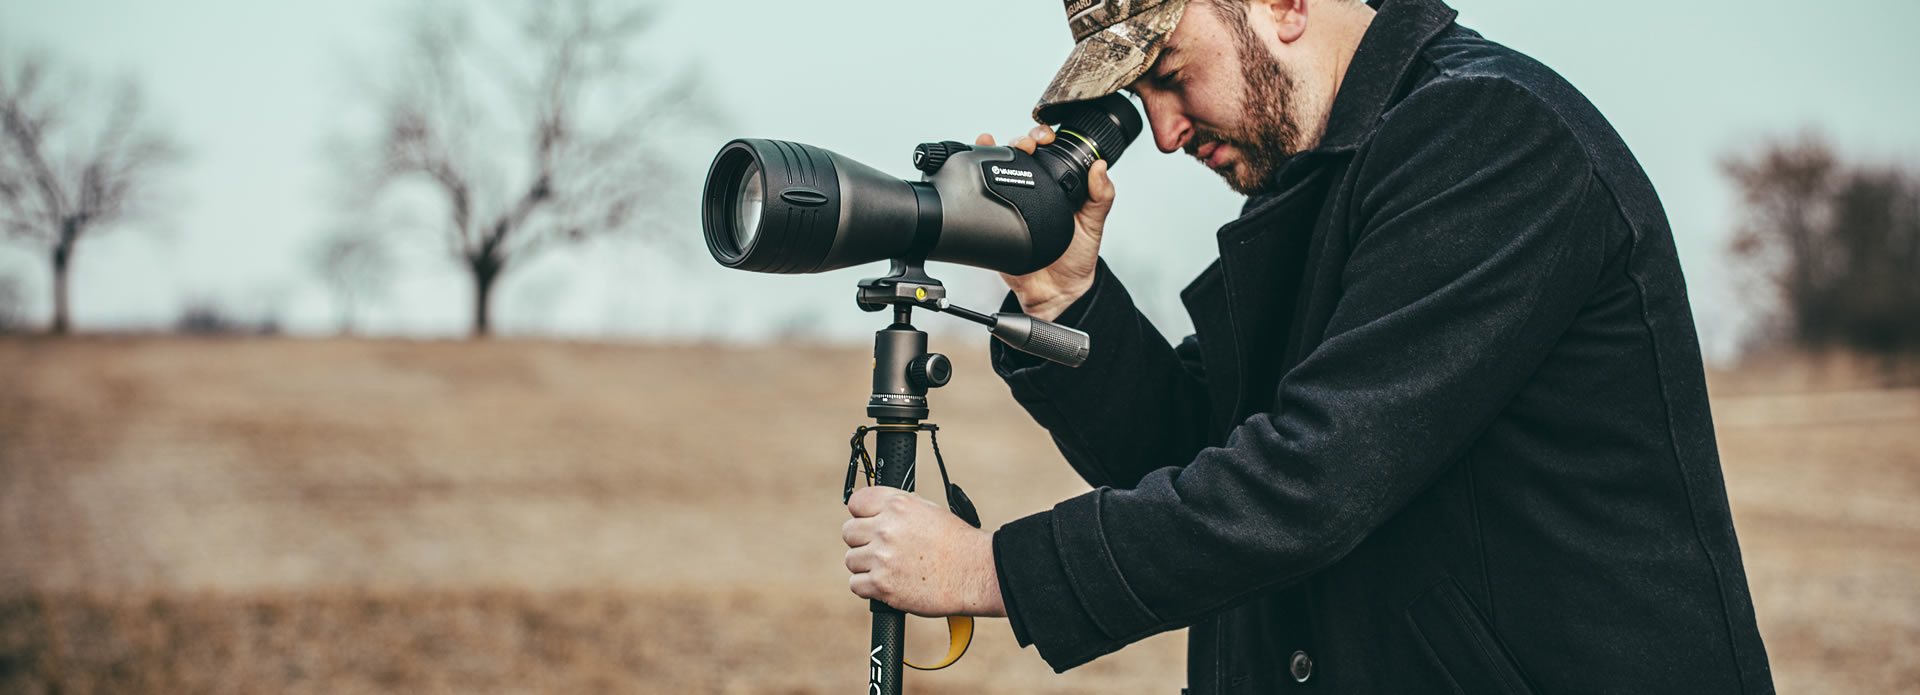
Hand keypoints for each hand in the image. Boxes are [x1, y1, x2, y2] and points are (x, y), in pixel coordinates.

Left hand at [843, 486, 1005, 617]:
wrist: (975, 573)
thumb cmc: (957, 543)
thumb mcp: (928, 510)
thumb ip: (897, 509)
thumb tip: (875, 512)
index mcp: (898, 505)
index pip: (856, 502)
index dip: (861, 515)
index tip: (868, 523)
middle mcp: (886, 528)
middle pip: (849, 532)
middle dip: (862, 541)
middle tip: (881, 550)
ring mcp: (882, 557)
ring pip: (851, 559)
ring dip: (866, 565)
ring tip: (889, 568)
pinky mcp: (882, 585)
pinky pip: (856, 584)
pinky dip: (869, 587)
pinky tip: (887, 583)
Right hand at [977, 125, 1116, 321]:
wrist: (1055, 292)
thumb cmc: (1077, 258)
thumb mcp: (1094, 224)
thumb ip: (1101, 197)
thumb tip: (1101, 167)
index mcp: (1058, 184)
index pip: (1048, 152)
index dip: (1043, 137)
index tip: (1045, 136)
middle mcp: (1034, 189)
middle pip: (1020, 154)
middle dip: (1018, 141)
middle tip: (1024, 144)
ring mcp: (1012, 201)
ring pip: (999, 167)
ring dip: (992, 150)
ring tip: (991, 144)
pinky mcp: (995, 218)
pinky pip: (983, 196)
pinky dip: (976, 176)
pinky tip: (975, 164)